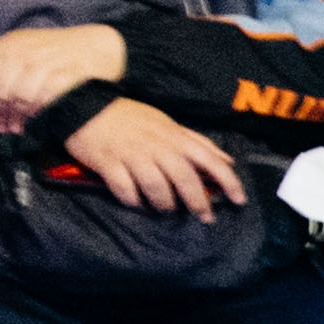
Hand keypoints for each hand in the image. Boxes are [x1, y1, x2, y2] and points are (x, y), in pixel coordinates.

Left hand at [0, 21, 131, 120]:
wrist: (100, 48)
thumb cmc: (53, 49)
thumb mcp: (16, 43)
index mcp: (7, 43)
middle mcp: (22, 51)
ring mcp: (44, 64)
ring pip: (16, 97)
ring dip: (14, 117)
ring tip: (15, 127)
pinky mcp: (64, 78)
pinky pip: (40, 101)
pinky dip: (33, 116)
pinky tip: (33, 123)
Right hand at [56, 97, 242, 217]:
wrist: (84, 105)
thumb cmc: (130, 117)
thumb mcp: (167, 123)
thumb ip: (197, 142)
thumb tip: (227, 160)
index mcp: (174, 136)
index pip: (209, 160)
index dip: (228, 181)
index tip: (240, 200)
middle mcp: (156, 146)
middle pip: (185, 178)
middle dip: (198, 202)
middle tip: (205, 217)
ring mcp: (131, 155)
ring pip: (156, 187)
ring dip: (165, 204)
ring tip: (167, 210)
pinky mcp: (108, 163)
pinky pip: (125, 189)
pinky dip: (133, 201)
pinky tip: (138, 204)